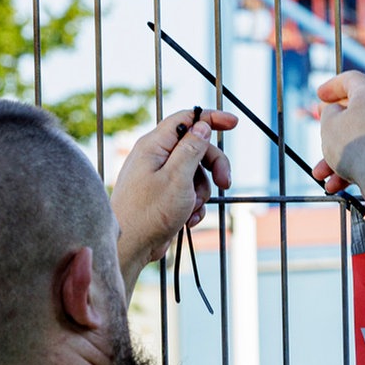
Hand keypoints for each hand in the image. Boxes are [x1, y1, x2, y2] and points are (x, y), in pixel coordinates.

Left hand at [112, 108, 236, 269]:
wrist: (130, 246)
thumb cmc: (148, 213)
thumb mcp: (177, 178)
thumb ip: (191, 149)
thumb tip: (202, 125)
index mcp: (154, 146)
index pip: (187, 119)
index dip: (211, 118)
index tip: (234, 123)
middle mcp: (156, 156)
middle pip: (197, 148)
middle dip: (214, 165)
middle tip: (226, 182)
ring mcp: (159, 176)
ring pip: (196, 173)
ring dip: (202, 191)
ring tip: (193, 209)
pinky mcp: (163, 194)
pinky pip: (189, 191)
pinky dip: (194, 205)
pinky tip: (188, 219)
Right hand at [312, 71, 364, 197]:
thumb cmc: (357, 148)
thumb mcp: (329, 125)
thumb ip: (329, 113)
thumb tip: (336, 111)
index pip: (351, 80)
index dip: (332, 86)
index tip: (319, 95)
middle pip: (356, 112)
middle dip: (333, 127)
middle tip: (321, 128)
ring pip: (360, 140)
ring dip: (337, 157)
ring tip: (320, 174)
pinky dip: (353, 168)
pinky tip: (335, 185)